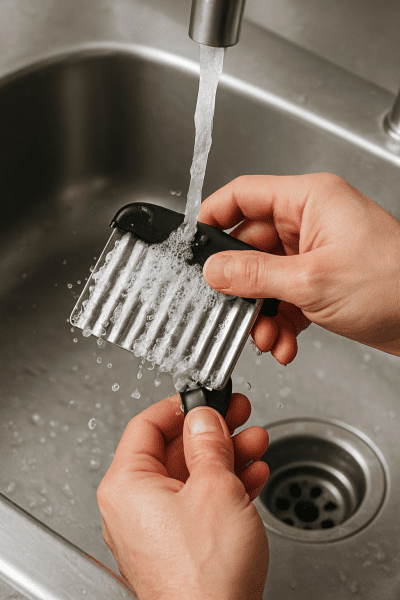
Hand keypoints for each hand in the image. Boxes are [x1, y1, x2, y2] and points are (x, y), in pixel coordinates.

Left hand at [97, 393, 269, 599]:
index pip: (146, 425)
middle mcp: (134, 506)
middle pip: (174, 450)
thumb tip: (204, 418)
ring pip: (192, 475)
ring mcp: (157, 528)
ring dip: (227, 456)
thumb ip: (209, 443)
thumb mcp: (214, 488)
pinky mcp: (179, 545)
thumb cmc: (203, 577)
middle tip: (239, 415)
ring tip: (255, 443)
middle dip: (214, 432)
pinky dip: (226, 486)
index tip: (204, 397)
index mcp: (127, 485)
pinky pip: (200, 503)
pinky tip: (252, 475)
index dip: (180, 406)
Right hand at [201, 173, 399, 364]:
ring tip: (267, 336)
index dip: (212, 217)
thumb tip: (214, 270)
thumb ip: (255, 275)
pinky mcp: (323, 281)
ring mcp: (317, 253)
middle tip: (231, 308)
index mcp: (308, 201)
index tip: (192, 244)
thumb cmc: (395, 284)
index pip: (243, 195)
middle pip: (250, 245)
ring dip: (262, 312)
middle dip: (242, 285)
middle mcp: (310, 223)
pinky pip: (286, 298)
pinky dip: (281, 322)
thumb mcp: (311, 281)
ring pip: (267, 278)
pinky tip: (285, 342)